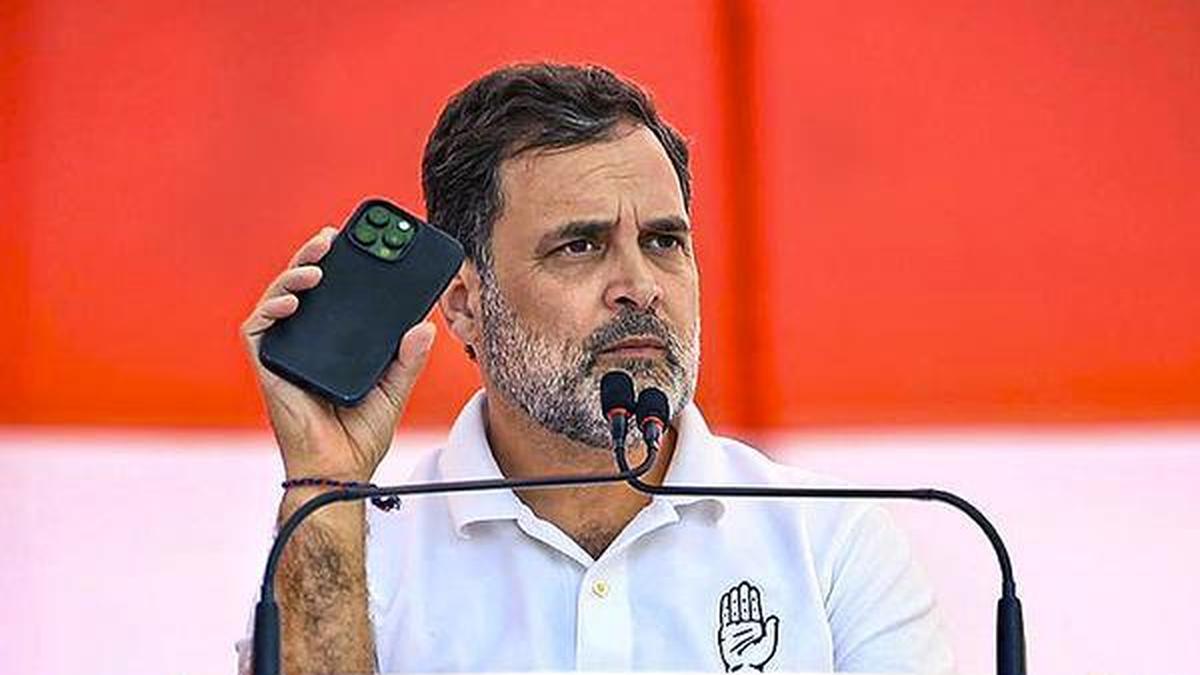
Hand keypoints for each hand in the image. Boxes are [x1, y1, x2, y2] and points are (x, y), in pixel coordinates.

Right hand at [240, 226, 436, 481]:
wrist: (340, 470)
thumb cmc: (360, 435)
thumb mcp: (395, 389)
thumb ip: (408, 358)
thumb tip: (424, 326)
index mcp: (336, 343)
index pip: (336, 294)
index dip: (342, 264)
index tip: (358, 240)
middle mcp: (309, 342)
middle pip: (306, 288)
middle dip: (316, 256)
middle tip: (336, 236)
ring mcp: (286, 353)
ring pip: (280, 299)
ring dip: (294, 274)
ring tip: (319, 265)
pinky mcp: (268, 367)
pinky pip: (258, 330)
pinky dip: (271, 310)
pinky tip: (291, 303)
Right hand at [718, 582, 779, 671]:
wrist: (742, 667)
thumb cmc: (756, 659)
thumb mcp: (768, 644)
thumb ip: (771, 630)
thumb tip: (773, 617)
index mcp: (757, 627)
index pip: (755, 610)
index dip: (754, 599)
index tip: (754, 589)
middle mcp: (746, 626)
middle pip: (744, 607)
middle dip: (744, 596)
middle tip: (744, 585)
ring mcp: (735, 628)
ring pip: (735, 609)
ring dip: (735, 599)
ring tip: (736, 589)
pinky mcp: (725, 631)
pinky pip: (725, 616)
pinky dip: (725, 607)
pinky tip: (726, 598)